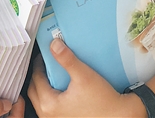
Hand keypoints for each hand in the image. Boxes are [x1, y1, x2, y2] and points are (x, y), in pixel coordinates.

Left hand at [27, 39, 144, 116]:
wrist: (119, 116)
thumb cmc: (103, 102)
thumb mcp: (84, 76)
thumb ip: (67, 59)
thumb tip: (54, 45)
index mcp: (49, 105)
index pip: (36, 79)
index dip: (39, 64)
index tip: (44, 54)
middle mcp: (49, 115)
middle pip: (35, 91)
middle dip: (40, 75)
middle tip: (48, 62)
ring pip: (43, 100)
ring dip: (46, 86)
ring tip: (55, 73)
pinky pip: (53, 107)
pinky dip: (54, 95)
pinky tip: (65, 87)